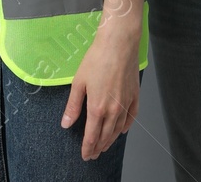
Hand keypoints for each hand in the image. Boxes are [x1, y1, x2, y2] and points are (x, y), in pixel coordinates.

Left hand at [61, 27, 139, 159]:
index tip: (85, 155)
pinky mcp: (134, 96)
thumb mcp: (79, 82)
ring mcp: (126, 103)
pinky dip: (126, 126)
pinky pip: (131, 117)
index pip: (92, 136)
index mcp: (97, 108)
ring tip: (105, 146)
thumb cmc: (97, 59)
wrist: (118, 44)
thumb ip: (73, 106)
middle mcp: (113, 110)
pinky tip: (122, 130)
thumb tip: (66, 123)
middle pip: (106, 135)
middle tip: (93, 154)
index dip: (88, 148)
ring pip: (118, 129)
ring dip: (111, 140)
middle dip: (98, 147)